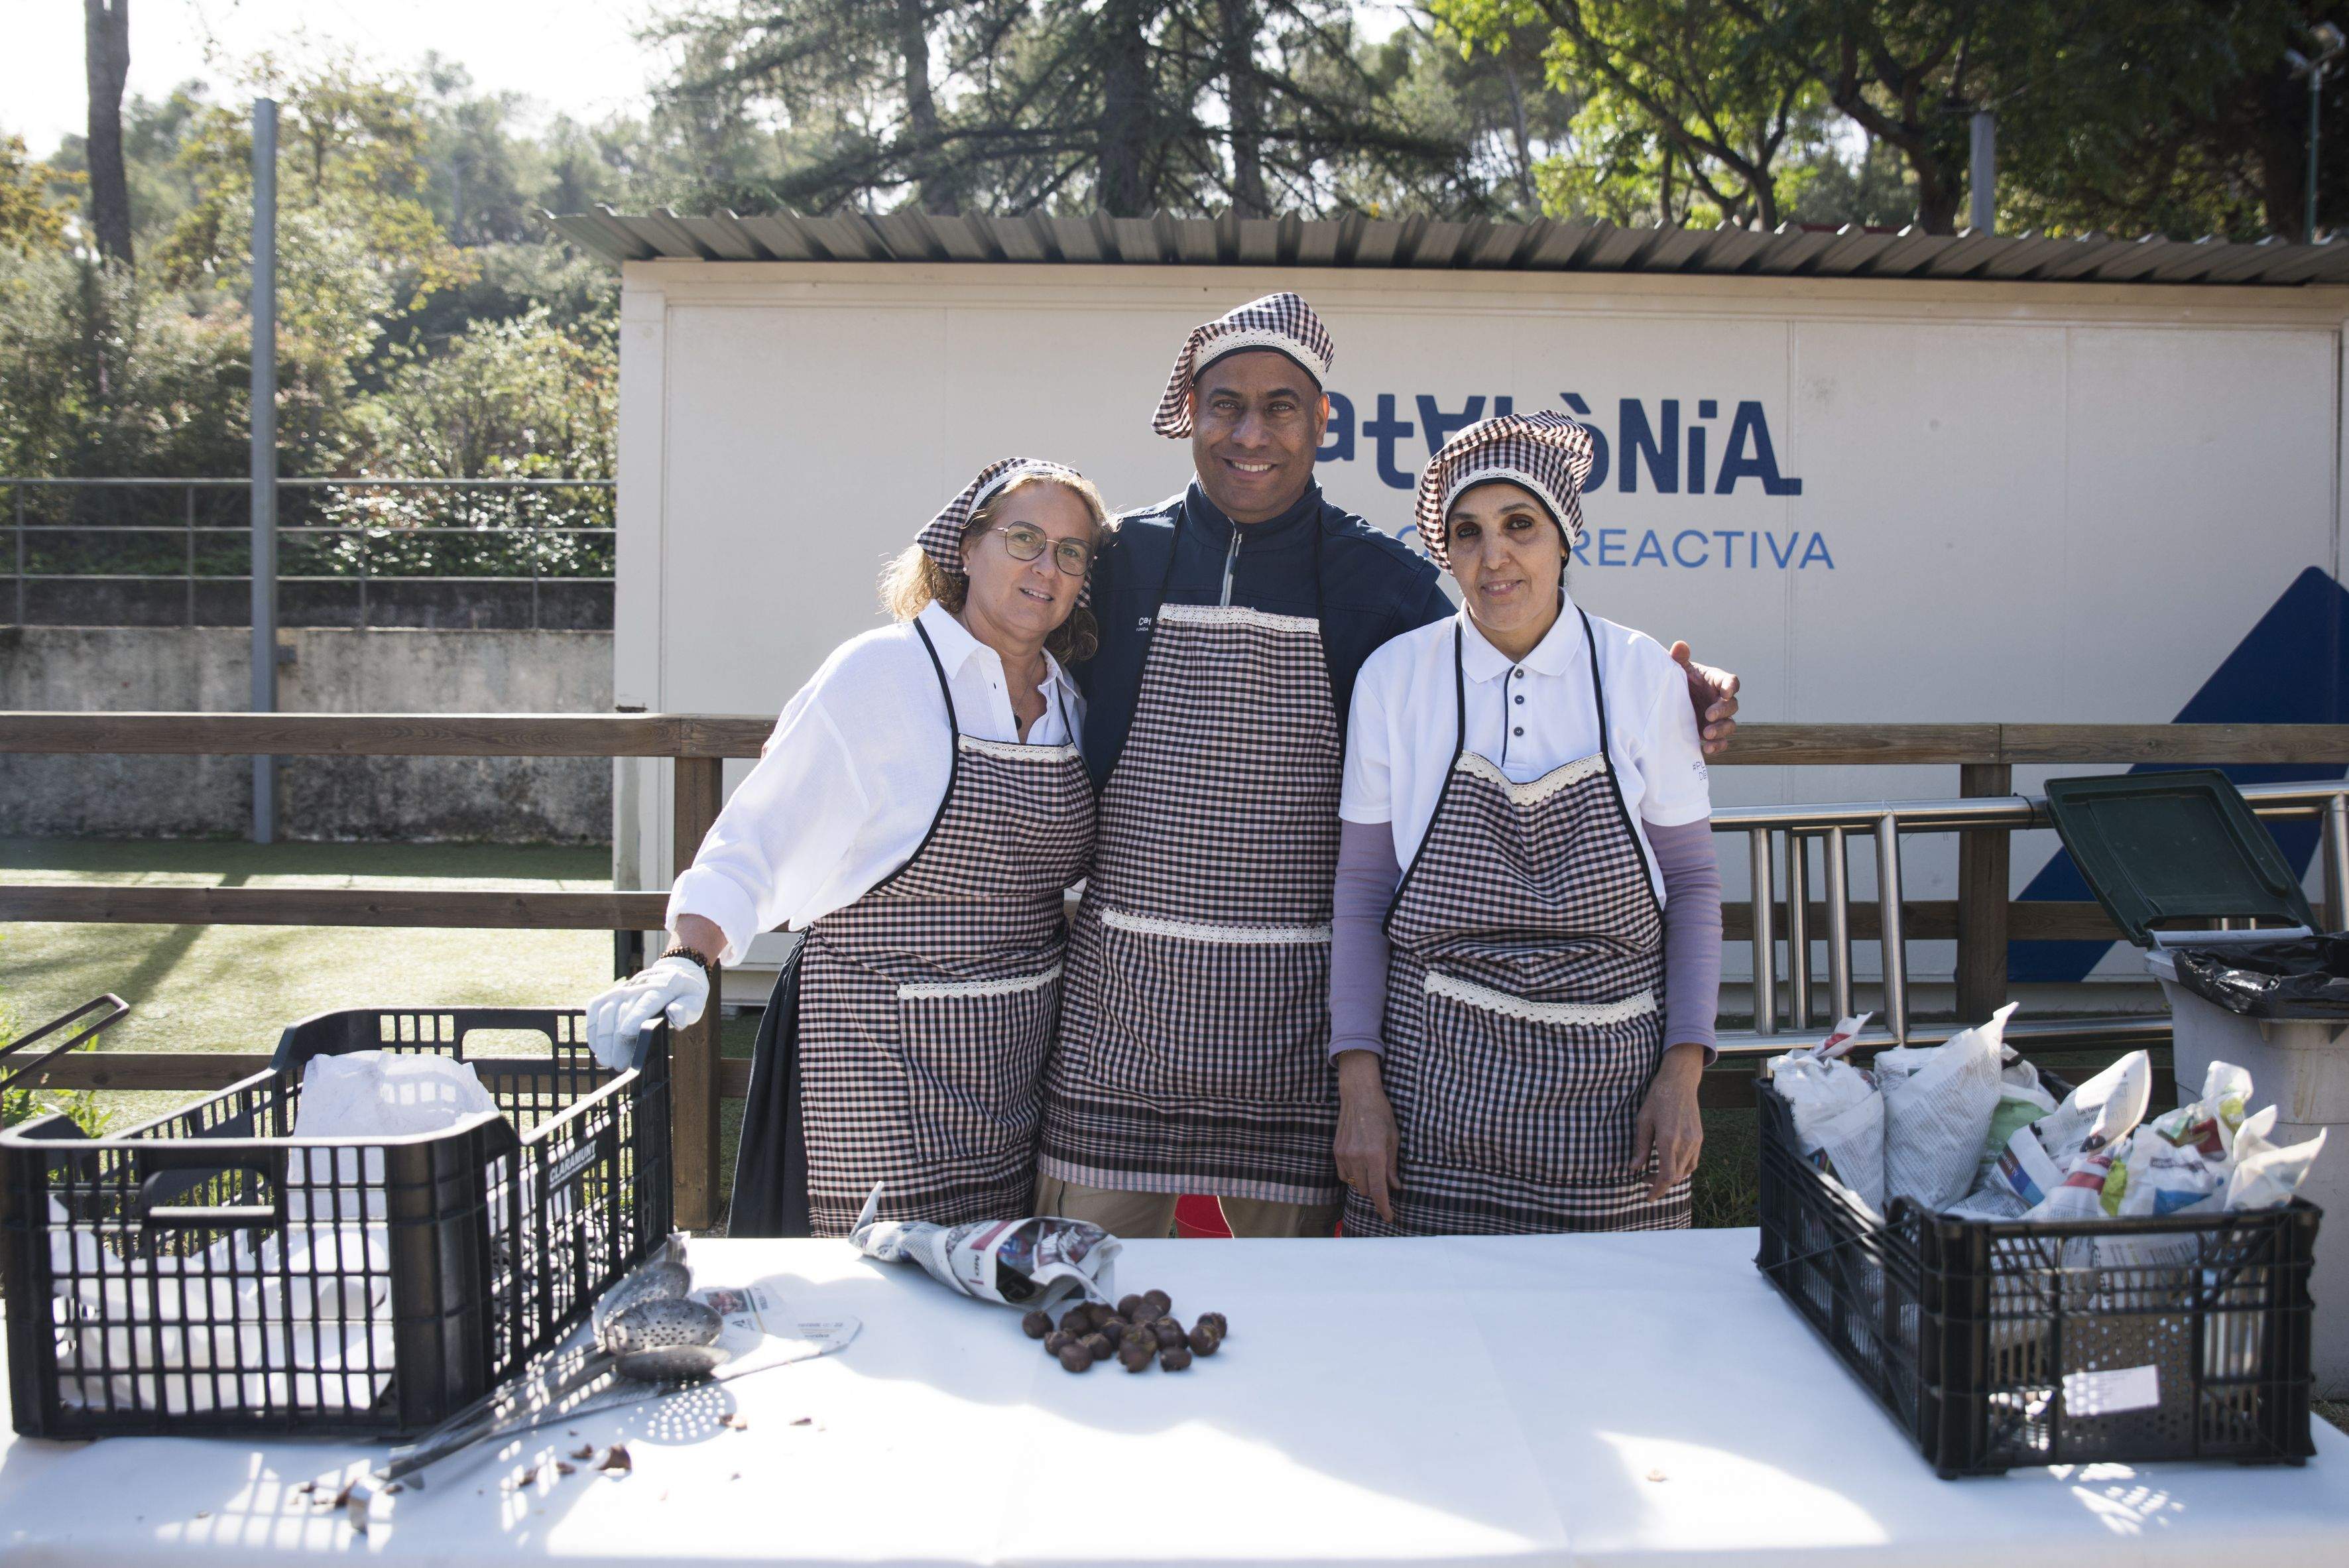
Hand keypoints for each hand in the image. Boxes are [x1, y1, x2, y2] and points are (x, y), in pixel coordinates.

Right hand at [586, 955, 708, 1069]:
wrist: (672, 973)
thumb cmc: (684, 995)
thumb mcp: (694, 1001)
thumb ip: (687, 1009)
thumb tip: (675, 1014)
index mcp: (664, 986)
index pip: (646, 1002)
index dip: (634, 1017)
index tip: (626, 1035)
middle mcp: (639, 985)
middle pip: (622, 1011)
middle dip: (617, 1040)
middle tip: (617, 1064)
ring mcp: (622, 988)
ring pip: (605, 1011)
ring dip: (603, 1038)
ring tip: (606, 1060)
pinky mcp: (610, 993)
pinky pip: (595, 1009)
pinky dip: (593, 1028)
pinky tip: (597, 1047)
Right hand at [1333, 1050, 1399, 1222]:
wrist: (1358, 1095)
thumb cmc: (1381, 1114)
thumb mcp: (1393, 1139)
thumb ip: (1393, 1166)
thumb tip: (1395, 1187)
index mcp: (1375, 1155)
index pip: (1378, 1190)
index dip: (1384, 1207)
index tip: (1389, 1217)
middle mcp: (1357, 1158)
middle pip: (1365, 1190)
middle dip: (1375, 1190)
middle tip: (1385, 1180)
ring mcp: (1344, 1155)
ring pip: (1353, 1183)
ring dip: (1363, 1182)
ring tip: (1372, 1168)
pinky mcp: (1336, 1151)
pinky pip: (1343, 1174)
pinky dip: (1352, 1175)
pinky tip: (1360, 1164)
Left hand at [1630, 1042, 1706, 1199]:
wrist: (1680, 1081)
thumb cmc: (1657, 1098)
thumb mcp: (1643, 1120)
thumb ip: (1640, 1146)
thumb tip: (1633, 1168)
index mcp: (1669, 1140)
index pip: (1666, 1176)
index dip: (1657, 1190)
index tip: (1648, 1197)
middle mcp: (1685, 1143)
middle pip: (1676, 1177)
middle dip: (1660, 1184)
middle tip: (1644, 1180)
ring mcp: (1695, 1141)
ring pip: (1686, 1171)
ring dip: (1672, 1177)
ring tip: (1655, 1172)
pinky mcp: (1699, 1137)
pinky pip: (1693, 1161)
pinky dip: (1682, 1168)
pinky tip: (1670, 1163)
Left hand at [1669, 641, 1739, 755]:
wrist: (1668, 703)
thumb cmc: (1678, 681)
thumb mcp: (1677, 669)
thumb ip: (1679, 658)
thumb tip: (1679, 645)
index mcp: (1716, 682)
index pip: (1731, 682)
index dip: (1731, 686)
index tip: (1726, 692)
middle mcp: (1721, 700)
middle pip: (1732, 706)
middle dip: (1722, 711)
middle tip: (1708, 716)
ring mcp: (1718, 719)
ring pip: (1730, 725)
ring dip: (1721, 730)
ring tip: (1706, 734)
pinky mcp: (1712, 734)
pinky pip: (1722, 742)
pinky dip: (1717, 746)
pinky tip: (1706, 748)